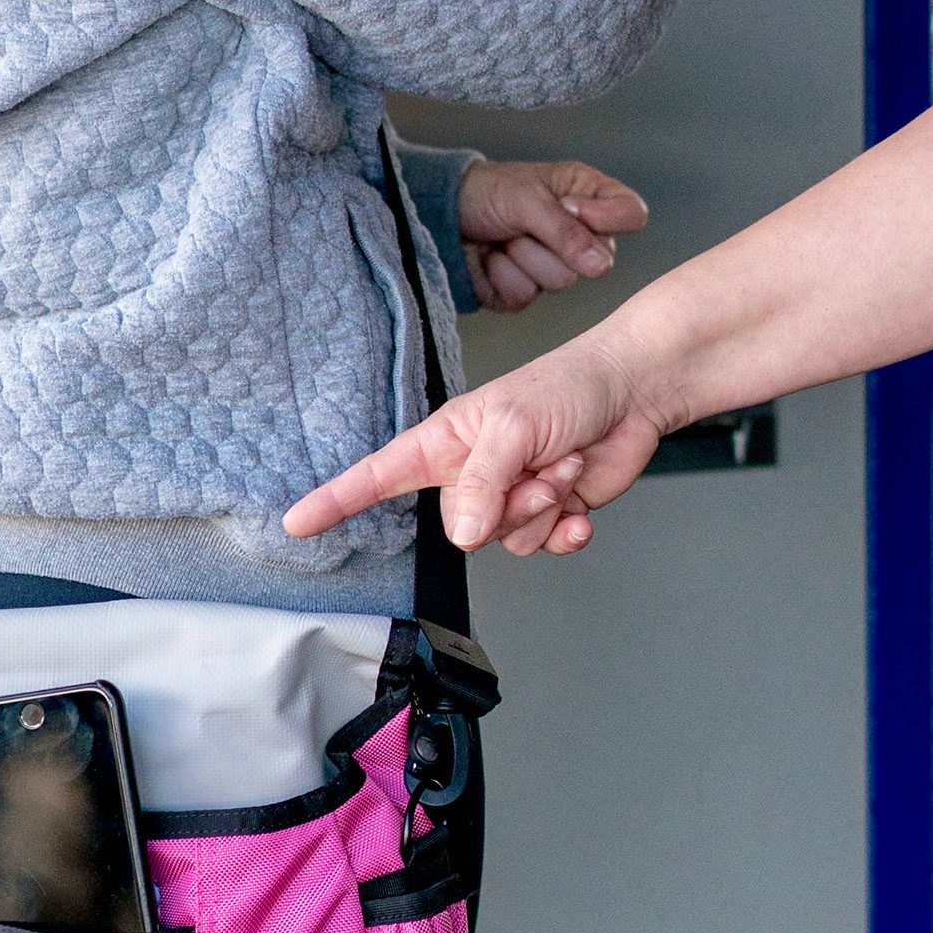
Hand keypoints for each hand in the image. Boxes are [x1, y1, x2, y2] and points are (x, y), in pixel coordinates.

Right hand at [284, 335, 663, 555]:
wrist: (635, 392)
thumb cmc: (570, 385)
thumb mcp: (513, 425)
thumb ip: (481, 482)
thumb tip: (462, 534)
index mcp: (448, 441)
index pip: (379, 475)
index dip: (337, 499)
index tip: (296, 521)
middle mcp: (472, 473)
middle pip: (462, 527)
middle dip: (508, 503)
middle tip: (541, 465)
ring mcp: (510, 496)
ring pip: (505, 541)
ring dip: (543, 508)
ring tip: (565, 466)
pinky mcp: (549, 511)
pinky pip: (542, 547)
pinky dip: (565, 533)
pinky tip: (581, 509)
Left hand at [455, 158, 647, 311]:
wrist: (437, 215)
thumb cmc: (484, 191)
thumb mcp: (525, 197)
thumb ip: (565, 230)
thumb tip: (602, 266)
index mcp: (586, 197)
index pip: (631, 214)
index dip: (611, 219)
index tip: (574, 211)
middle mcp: (577, 234)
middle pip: (598, 260)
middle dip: (551, 242)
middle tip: (522, 221)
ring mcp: (551, 266)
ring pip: (560, 281)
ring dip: (522, 256)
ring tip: (502, 236)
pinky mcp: (522, 291)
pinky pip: (525, 297)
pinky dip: (500, 275)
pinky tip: (488, 258)